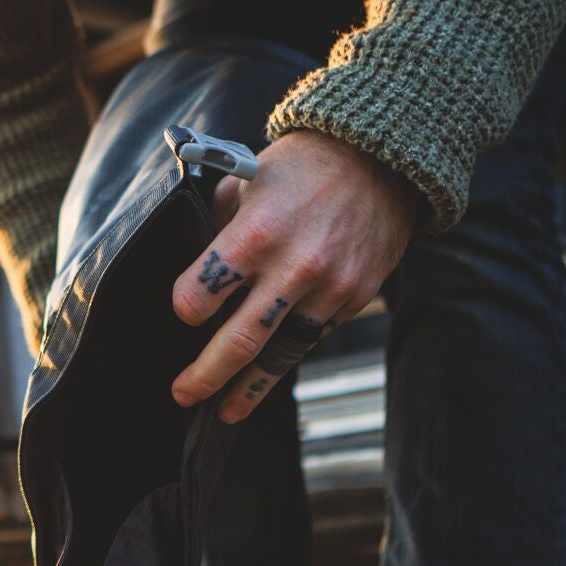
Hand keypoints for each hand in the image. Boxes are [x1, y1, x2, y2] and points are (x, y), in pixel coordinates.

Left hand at [170, 130, 419, 422]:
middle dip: (205, 377)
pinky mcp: (355, 297)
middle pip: (239, 342)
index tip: (183, 315)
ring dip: (249, 388)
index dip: (185, 309)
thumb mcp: (246, 181)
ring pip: (281, 354)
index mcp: (255, 234)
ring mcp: (329, 287)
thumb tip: (194, 266)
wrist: (382, 155)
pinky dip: (288, 352)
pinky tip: (267, 367)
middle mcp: (294, 267)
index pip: (201, 296)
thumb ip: (218, 227)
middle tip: (183, 394)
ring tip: (226, 410)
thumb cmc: (303, 166)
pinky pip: (313, 336)